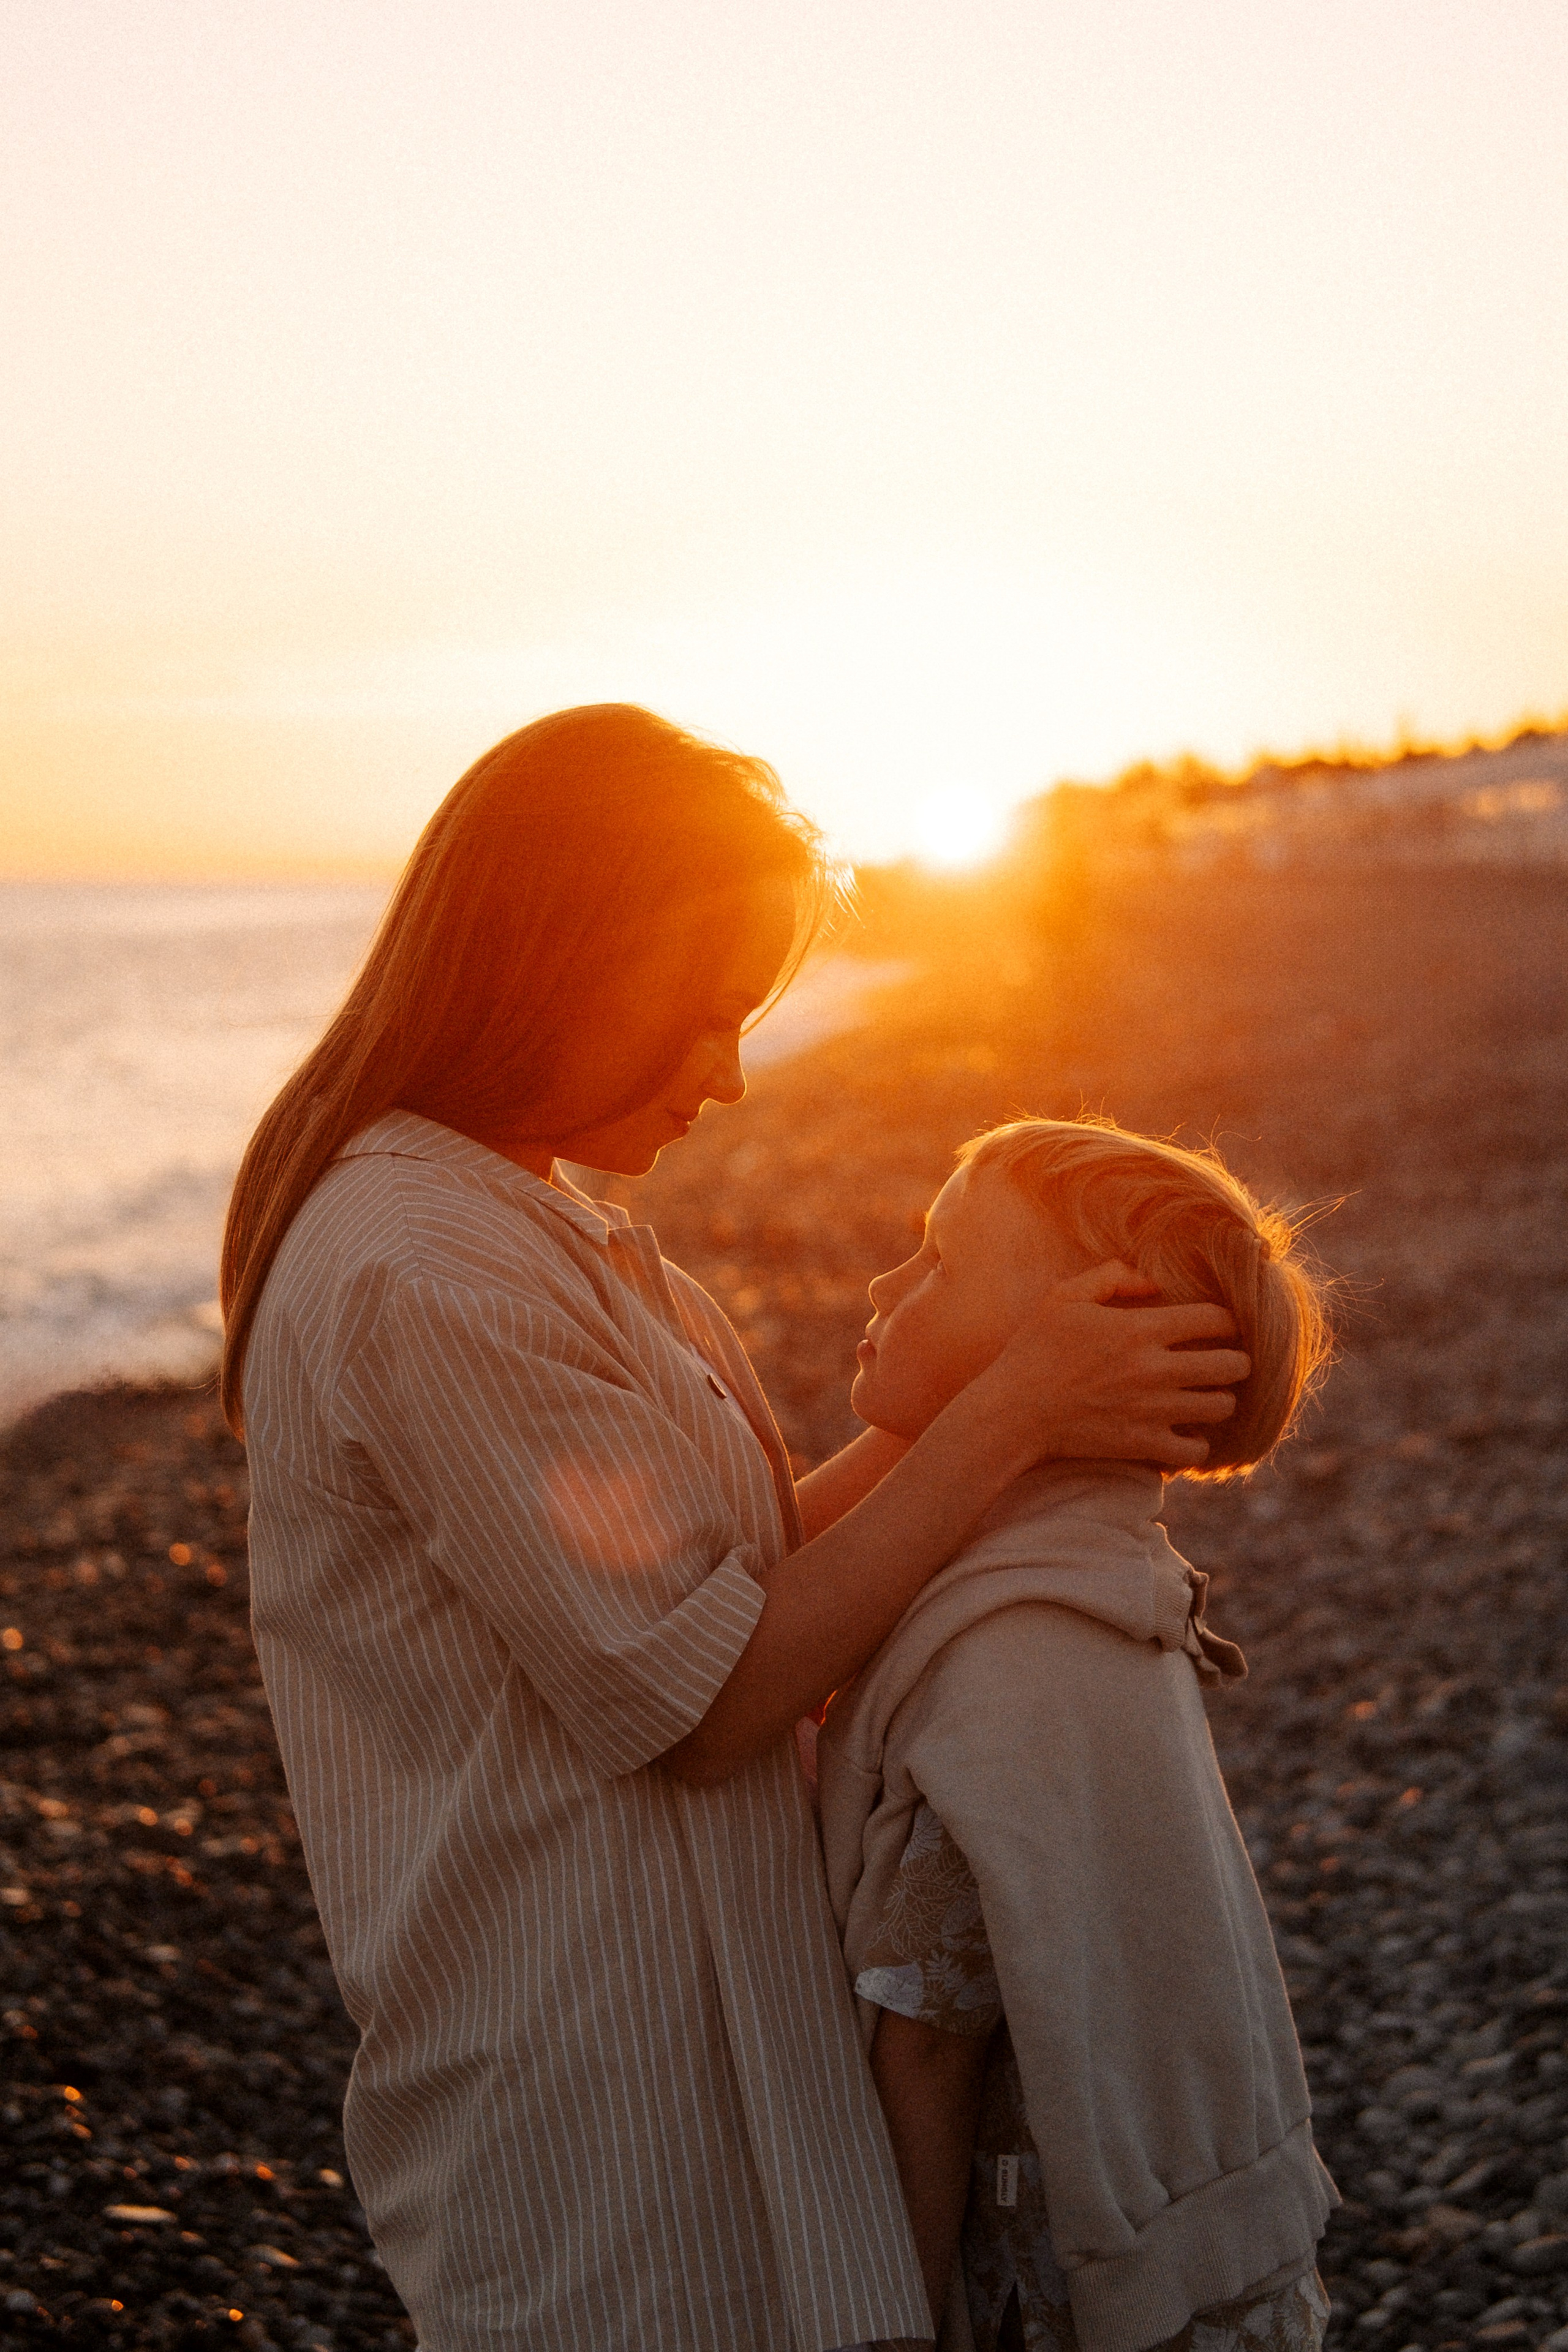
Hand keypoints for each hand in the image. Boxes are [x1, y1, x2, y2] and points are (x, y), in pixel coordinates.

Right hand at [988, 1260, 1248, 1468]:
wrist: (1012, 1412)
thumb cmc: (1034, 1350)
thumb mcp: (1063, 1297)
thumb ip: (1111, 1277)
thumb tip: (1153, 1283)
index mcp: (1139, 1329)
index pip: (1214, 1319)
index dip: (1225, 1319)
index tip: (1218, 1325)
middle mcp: (1154, 1370)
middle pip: (1232, 1365)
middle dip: (1235, 1360)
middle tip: (1223, 1361)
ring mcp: (1152, 1411)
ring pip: (1221, 1407)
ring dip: (1219, 1399)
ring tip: (1206, 1396)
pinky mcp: (1142, 1445)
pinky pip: (1196, 1451)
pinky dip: (1197, 1443)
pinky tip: (1185, 1433)